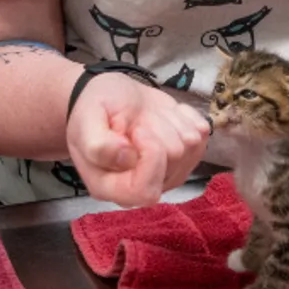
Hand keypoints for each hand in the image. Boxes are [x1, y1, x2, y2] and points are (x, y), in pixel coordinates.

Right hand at [65, 73, 209, 206]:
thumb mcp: (86, 122)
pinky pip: (202, 134)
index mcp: (111, 188)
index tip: (138, 130)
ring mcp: (168, 173)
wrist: (108, 97)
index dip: (151, 155)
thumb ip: (99, 146)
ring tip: (147, 117)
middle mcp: (143, 187)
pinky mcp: (185, 155)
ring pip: (192, 146)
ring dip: (170, 121)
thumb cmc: (92, 110)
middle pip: (174, 160)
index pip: (146, 191)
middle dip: (158, 129)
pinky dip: (185, 116)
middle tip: (138, 121)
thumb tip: (127, 157)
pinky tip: (164, 115)